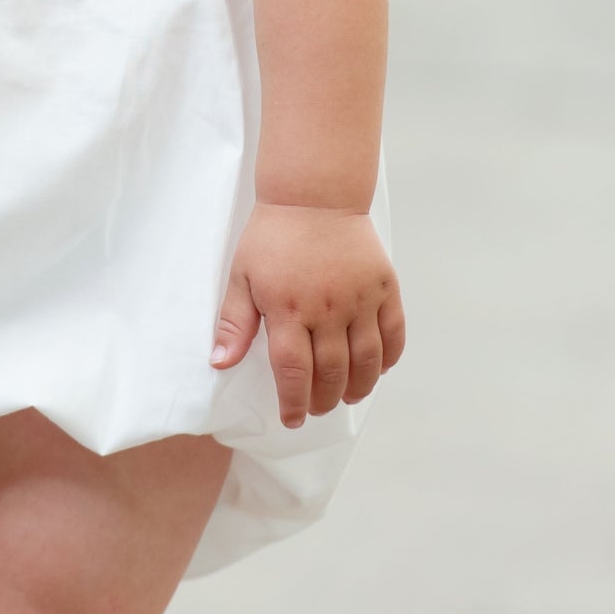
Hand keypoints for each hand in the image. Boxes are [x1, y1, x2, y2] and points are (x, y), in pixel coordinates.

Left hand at [209, 203, 404, 427]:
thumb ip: (234, 323)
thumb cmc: (272, 236)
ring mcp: (361, 298)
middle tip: (317, 408)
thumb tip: (219, 363)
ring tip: (347, 397)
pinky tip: (377, 369)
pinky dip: (388, 359)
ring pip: (367, 362)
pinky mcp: (384, 287)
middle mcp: (328, 309)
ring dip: (358, 388)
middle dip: (324, 400)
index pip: (293, 372)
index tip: (291, 418)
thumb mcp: (242, 276)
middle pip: (332, 373)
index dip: (293, 402)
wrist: (313, 195)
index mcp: (288, 308)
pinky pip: (394, 334)